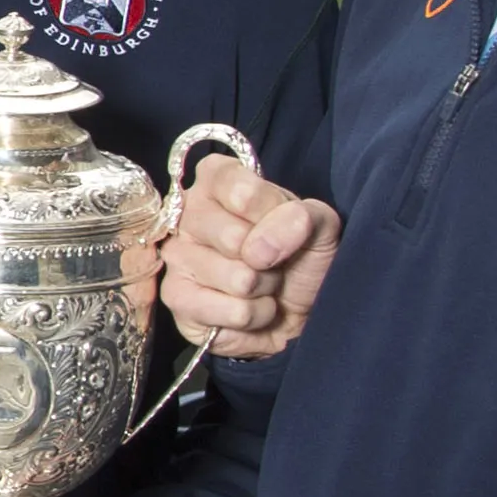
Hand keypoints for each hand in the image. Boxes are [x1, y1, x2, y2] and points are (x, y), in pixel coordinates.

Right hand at [159, 160, 338, 361]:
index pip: (236, 187)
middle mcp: (188, 212)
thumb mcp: (319, 224)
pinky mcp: (177, 299)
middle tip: (271, 260)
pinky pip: (233, 311)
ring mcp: (177, 256)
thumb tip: (263, 245)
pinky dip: (257, 315)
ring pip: (237, 279)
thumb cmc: (301, 257)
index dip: (269, 210)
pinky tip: (251, 308)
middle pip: (233, 237)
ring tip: (262, 285)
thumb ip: (302, 217)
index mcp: (217, 181)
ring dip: (265, 288)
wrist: (298, 309)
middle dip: (269, 258)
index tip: (286, 222)